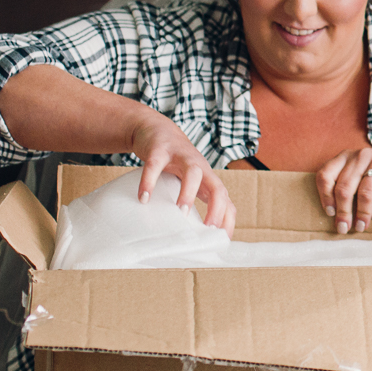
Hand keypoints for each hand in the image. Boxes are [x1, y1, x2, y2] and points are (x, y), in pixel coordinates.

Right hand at [130, 116, 234, 233]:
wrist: (157, 130)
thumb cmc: (174, 163)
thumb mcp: (187, 183)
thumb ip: (191, 202)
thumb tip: (189, 234)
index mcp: (207, 180)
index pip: (226, 201)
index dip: (227, 219)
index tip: (222, 239)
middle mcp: (200, 168)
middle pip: (218, 187)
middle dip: (217, 208)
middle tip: (208, 228)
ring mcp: (181, 156)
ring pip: (193, 172)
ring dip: (189, 192)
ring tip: (180, 211)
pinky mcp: (161, 149)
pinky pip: (156, 164)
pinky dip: (150, 181)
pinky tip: (144, 197)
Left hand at [318, 147, 371, 233]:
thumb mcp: (360, 175)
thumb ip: (347, 187)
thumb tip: (334, 217)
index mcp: (346, 157)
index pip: (326, 174)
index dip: (325, 196)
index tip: (330, 213)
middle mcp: (361, 155)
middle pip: (344, 187)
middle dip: (343, 212)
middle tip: (344, 228)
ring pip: (364, 191)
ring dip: (362, 213)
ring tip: (362, 226)